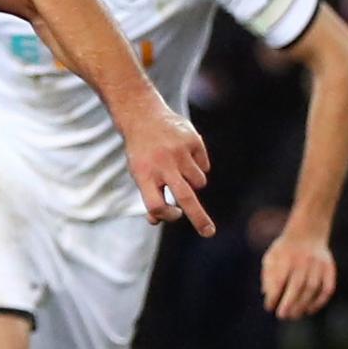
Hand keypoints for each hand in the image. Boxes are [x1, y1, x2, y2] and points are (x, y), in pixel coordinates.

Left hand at [124, 107, 214, 235]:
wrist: (143, 116)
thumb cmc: (141, 152)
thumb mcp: (139, 173)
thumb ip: (149, 196)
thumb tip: (157, 220)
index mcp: (144, 175)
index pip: (156, 205)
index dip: (167, 215)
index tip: (175, 214)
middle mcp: (162, 164)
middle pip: (184, 197)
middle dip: (198, 218)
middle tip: (208, 232)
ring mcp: (179, 152)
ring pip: (199, 182)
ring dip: (194, 183)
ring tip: (180, 169)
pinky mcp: (193, 141)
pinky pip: (204, 166)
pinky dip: (197, 166)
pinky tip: (184, 153)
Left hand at [259, 227, 336, 318]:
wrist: (308, 232)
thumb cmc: (285, 250)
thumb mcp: (271, 257)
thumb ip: (268, 275)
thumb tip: (266, 294)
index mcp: (286, 256)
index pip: (279, 280)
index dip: (274, 296)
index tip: (269, 307)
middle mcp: (304, 260)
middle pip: (297, 285)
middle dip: (289, 303)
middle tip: (282, 316)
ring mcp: (319, 264)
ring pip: (312, 288)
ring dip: (303, 305)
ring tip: (294, 315)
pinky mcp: (329, 268)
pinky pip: (327, 288)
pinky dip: (319, 301)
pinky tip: (309, 310)